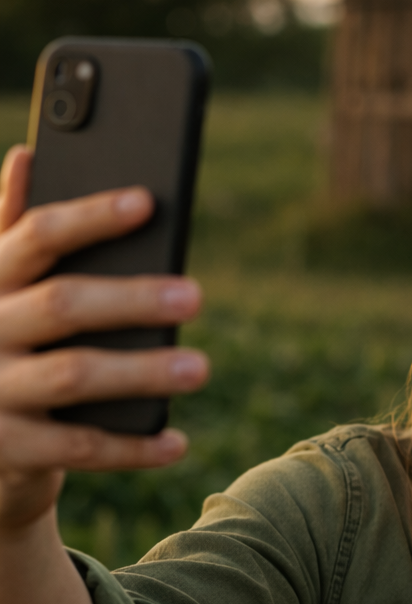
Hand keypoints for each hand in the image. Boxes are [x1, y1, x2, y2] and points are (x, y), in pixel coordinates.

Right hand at [0, 145, 208, 530]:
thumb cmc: (5, 346)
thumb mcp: (1, 288)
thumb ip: (13, 231)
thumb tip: (26, 156)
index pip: (36, 236)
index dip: (91, 217)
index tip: (146, 202)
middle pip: (62, 305)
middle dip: (131, 299)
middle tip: (194, 296)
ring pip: (72, 376)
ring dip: (141, 371)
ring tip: (200, 367)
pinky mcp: (9, 447)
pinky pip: (79, 447)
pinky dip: (132, 447)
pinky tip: (177, 442)